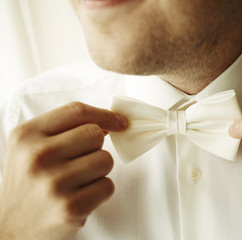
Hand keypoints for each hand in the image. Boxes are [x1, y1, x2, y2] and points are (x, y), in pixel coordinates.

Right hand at [0, 102, 127, 239]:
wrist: (10, 228)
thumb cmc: (28, 183)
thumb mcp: (31, 147)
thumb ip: (64, 129)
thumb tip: (108, 123)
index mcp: (27, 135)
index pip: (77, 111)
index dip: (104, 114)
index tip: (120, 122)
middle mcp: (38, 156)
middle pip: (95, 134)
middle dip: (95, 147)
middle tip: (80, 162)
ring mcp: (54, 183)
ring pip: (106, 159)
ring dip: (99, 171)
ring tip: (77, 182)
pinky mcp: (70, 207)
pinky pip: (108, 186)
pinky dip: (100, 191)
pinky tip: (81, 196)